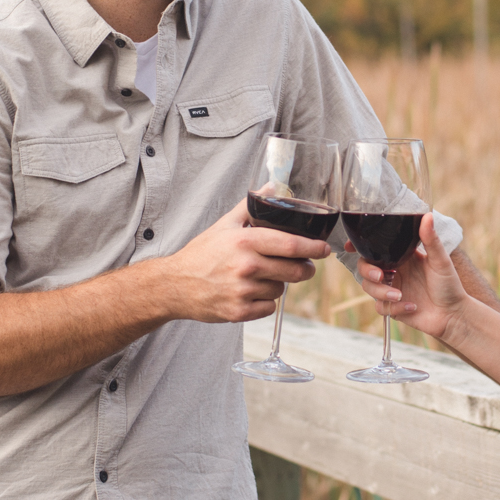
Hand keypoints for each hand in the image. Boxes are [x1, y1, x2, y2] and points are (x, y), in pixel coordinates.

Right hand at [165, 200, 330, 323]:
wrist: (175, 285)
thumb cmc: (201, 254)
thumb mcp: (224, 225)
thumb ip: (250, 207)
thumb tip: (271, 187)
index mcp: (244, 241)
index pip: (290, 244)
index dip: (313, 248)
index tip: (325, 248)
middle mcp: (245, 266)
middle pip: (294, 271)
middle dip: (305, 269)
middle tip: (304, 267)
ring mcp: (243, 291)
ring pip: (281, 289)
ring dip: (278, 284)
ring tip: (260, 277)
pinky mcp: (239, 312)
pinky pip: (269, 308)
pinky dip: (265, 302)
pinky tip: (250, 293)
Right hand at [351, 212, 469, 346]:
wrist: (454, 314)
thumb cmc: (450, 285)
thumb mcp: (440, 260)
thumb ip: (431, 240)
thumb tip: (427, 216)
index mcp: (400, 257)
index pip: (374, 248)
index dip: (359, 246)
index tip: (350, 246)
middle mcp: (393, 272)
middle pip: (365, 267)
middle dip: (368, 271)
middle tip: (381, 276)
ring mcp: (391, 290)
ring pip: (369, 288)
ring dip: (381, 292)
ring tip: (400, 296)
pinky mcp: (393, 308)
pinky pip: (381, 308)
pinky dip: (394, 308)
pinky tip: (411, 307)